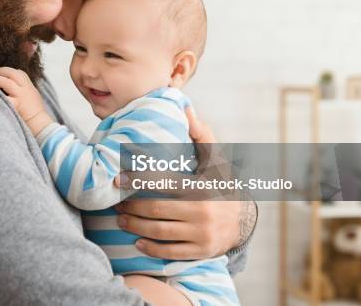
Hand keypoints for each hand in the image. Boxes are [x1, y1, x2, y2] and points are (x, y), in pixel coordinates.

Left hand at [0, 67, 52, 134]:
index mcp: (30, 87)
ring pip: (6, 82)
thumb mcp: (33, 97)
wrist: (40, 125)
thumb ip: (24, 90)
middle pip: (13, 74)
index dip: (9, 71)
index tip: (1, 72)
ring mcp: (21, 96)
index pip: (20, 73)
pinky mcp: (16, 105)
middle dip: (1, 71)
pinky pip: (3, 97)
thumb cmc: (35, 114)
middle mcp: (26, 89)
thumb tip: (12, 85)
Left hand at [113, 108, 256, 259]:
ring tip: (121, 220)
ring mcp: (201, 234)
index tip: (118, 179)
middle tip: (115, 204)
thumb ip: (200, 134)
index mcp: (201, 186)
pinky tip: (138, 243)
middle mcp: (202, 211)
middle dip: (132, 207)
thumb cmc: (221, 184)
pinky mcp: (200, 251)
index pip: (163, 182)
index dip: (138, 180)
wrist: (244, 221)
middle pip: (156, 210)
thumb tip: (186, 108)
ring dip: (135, 226)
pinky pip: (170, 252)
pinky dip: (151, 249)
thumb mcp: (216, 159)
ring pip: (160, 232)